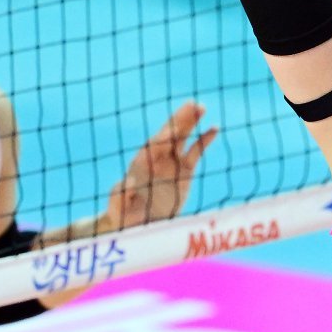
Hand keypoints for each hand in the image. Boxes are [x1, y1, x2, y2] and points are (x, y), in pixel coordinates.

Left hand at [103, 103, 217, 230]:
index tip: (172, 131)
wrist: (138, 227)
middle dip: (178, 120)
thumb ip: (118, 196)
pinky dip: (204, 140)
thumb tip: (126, 181)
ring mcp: (170, 164)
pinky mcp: (184, 172)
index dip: (162, 139)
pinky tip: (214, 128)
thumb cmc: (123, 219)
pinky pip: (195, 152)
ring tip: (201, 107)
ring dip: (190, 122)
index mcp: (139, 165)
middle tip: (191, 104)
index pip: (153, 147)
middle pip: (168, 135)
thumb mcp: (117, 210)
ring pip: (181, 138)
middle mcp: (155, 160)